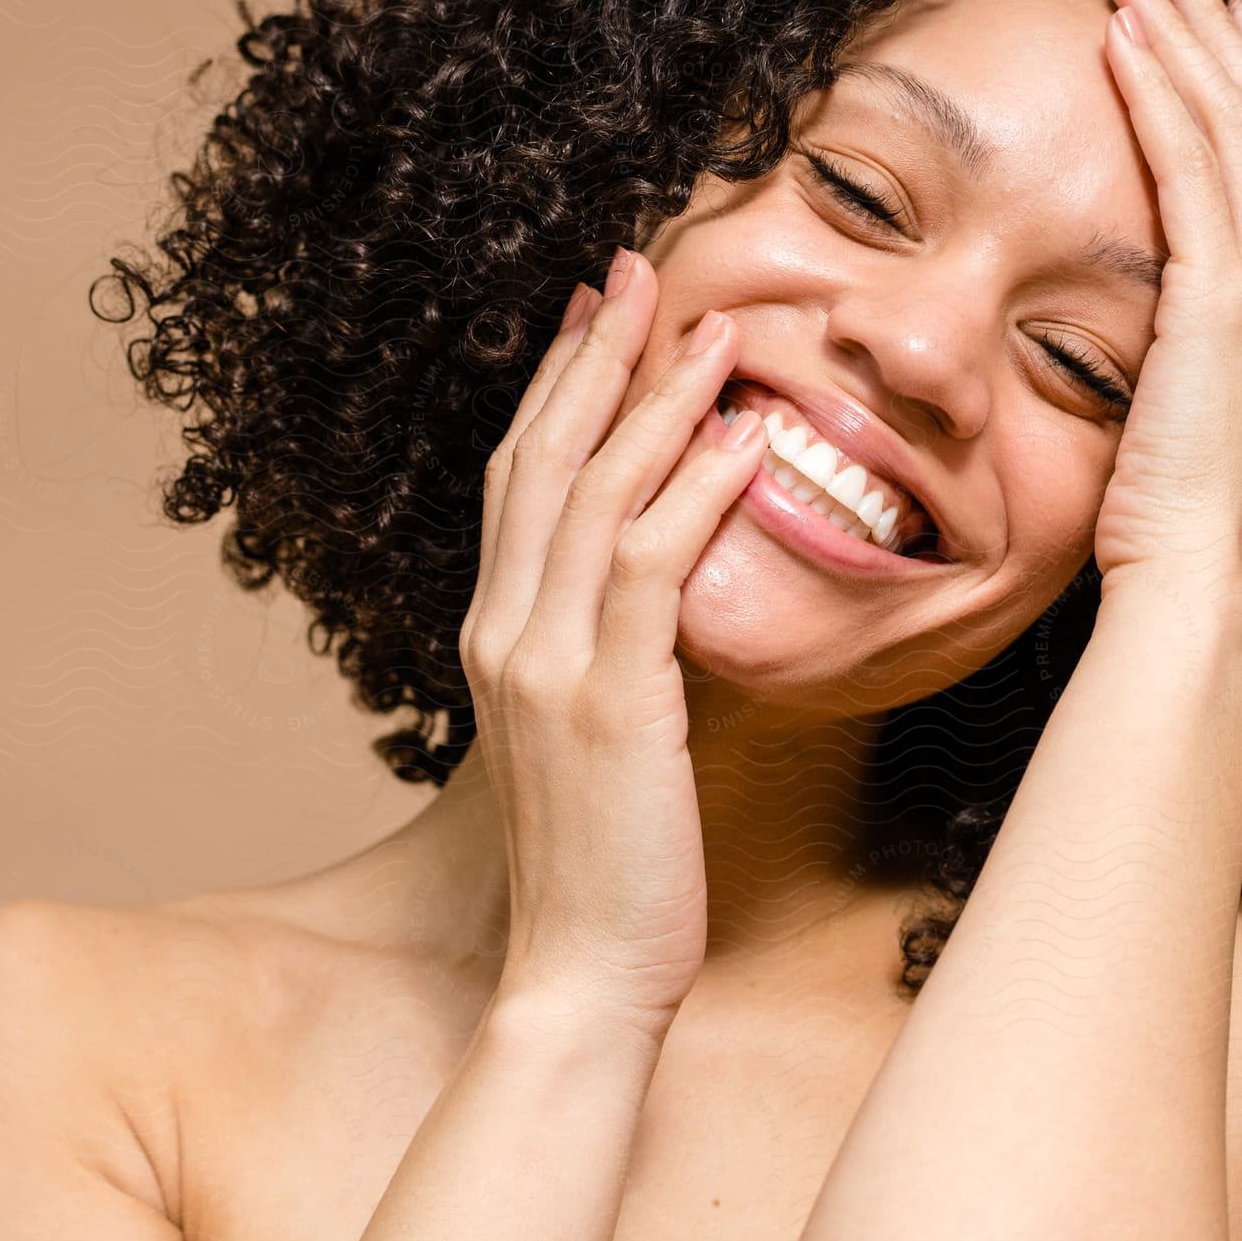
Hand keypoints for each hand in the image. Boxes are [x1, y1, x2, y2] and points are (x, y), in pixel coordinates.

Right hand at [458, 249, 766, 1027]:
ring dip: (655, 400)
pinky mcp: (608, 703)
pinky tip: (743, 435)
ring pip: (595, 495)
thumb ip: (605, 647)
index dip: (556, 386)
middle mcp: (505, 633)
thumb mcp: (591, 733)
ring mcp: (546, 665)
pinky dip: (695, 490)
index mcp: (498, 635)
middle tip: (638, 267)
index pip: (520, 479)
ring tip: (713, 322)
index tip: (595, 309)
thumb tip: (654, 581)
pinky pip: (652, 569)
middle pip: (543, 459)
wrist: (581, 973)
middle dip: (594, 356)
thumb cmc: (604, 856)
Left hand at [1093, 0, 1241, 605]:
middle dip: (1221, 31)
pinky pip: (1190, 169)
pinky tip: (1123, 44)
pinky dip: (1160, 96)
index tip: (1224, 18)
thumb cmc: (1176, 515)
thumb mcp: (1194, 406)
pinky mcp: (1225, 301)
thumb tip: (1151, 308)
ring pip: (1234, 126)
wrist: (1197, 578)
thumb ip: (1191, 340)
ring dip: (1186, 38)